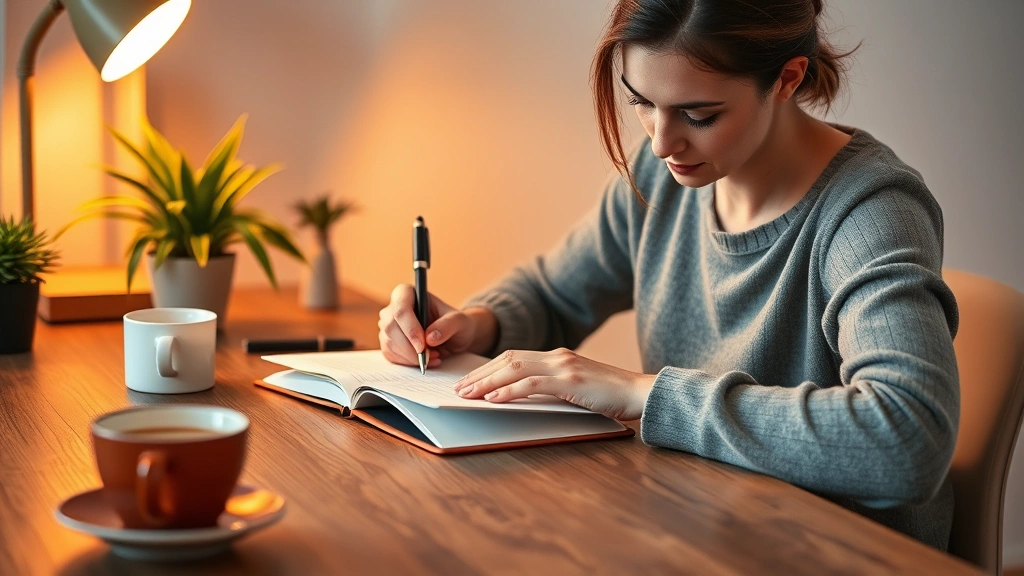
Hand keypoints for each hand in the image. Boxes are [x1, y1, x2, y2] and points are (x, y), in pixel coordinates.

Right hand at [378, 285, 477, 366]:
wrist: (453, 337)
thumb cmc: (455, 324)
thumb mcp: (459, 321)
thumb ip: (447, 325)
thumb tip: (430, 337)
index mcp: (408, 293)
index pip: (401, 308)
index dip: (410, 328)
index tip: (422, 345)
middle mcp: (393, 308)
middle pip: (391, 328)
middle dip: (411, 347)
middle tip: (432, 355)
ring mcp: (388, 326)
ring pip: (389, 344)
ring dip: (412, 357)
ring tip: (434, 356)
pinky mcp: (388, 343)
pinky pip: (391, 356)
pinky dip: (409, 363)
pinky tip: (426, 361)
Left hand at [452, 348, 655, 420]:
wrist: (641, 394)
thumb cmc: (612, 396)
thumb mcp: (577, 389)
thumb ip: (553, 388)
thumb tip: (524, 398)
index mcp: (558, 357)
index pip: (514, 357)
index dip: (488, 368)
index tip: (470, 380)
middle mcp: (557, 356)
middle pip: (508, 359)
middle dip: (481, 373)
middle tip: (460, 387)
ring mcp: (564, 366)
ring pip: (515, 368)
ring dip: (488, 381)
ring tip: (469, 393)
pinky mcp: (571, 381)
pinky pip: (532, 384)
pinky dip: (509, 391)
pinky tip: (494, 398)